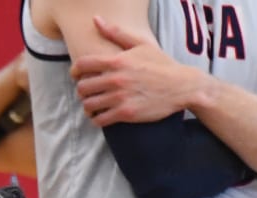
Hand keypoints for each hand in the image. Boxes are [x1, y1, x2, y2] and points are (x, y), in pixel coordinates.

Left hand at [71, 16, 203, 124]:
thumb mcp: (140, 44)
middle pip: (83, 87)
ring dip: (88, 106)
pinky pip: (101, 119)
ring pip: (90, 105)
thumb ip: (116, 33)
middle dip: (81, 90)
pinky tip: (100, 117)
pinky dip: (97, 120)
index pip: (83, 65)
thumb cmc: (162, 64)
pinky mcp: (127, 113)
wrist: (182, 86)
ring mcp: (121, 97)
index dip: (75, 71)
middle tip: (87, 93)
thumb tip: (96, 19)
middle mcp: (116, 79)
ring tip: (92, 106)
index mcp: (116, 61)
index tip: (76, 76)